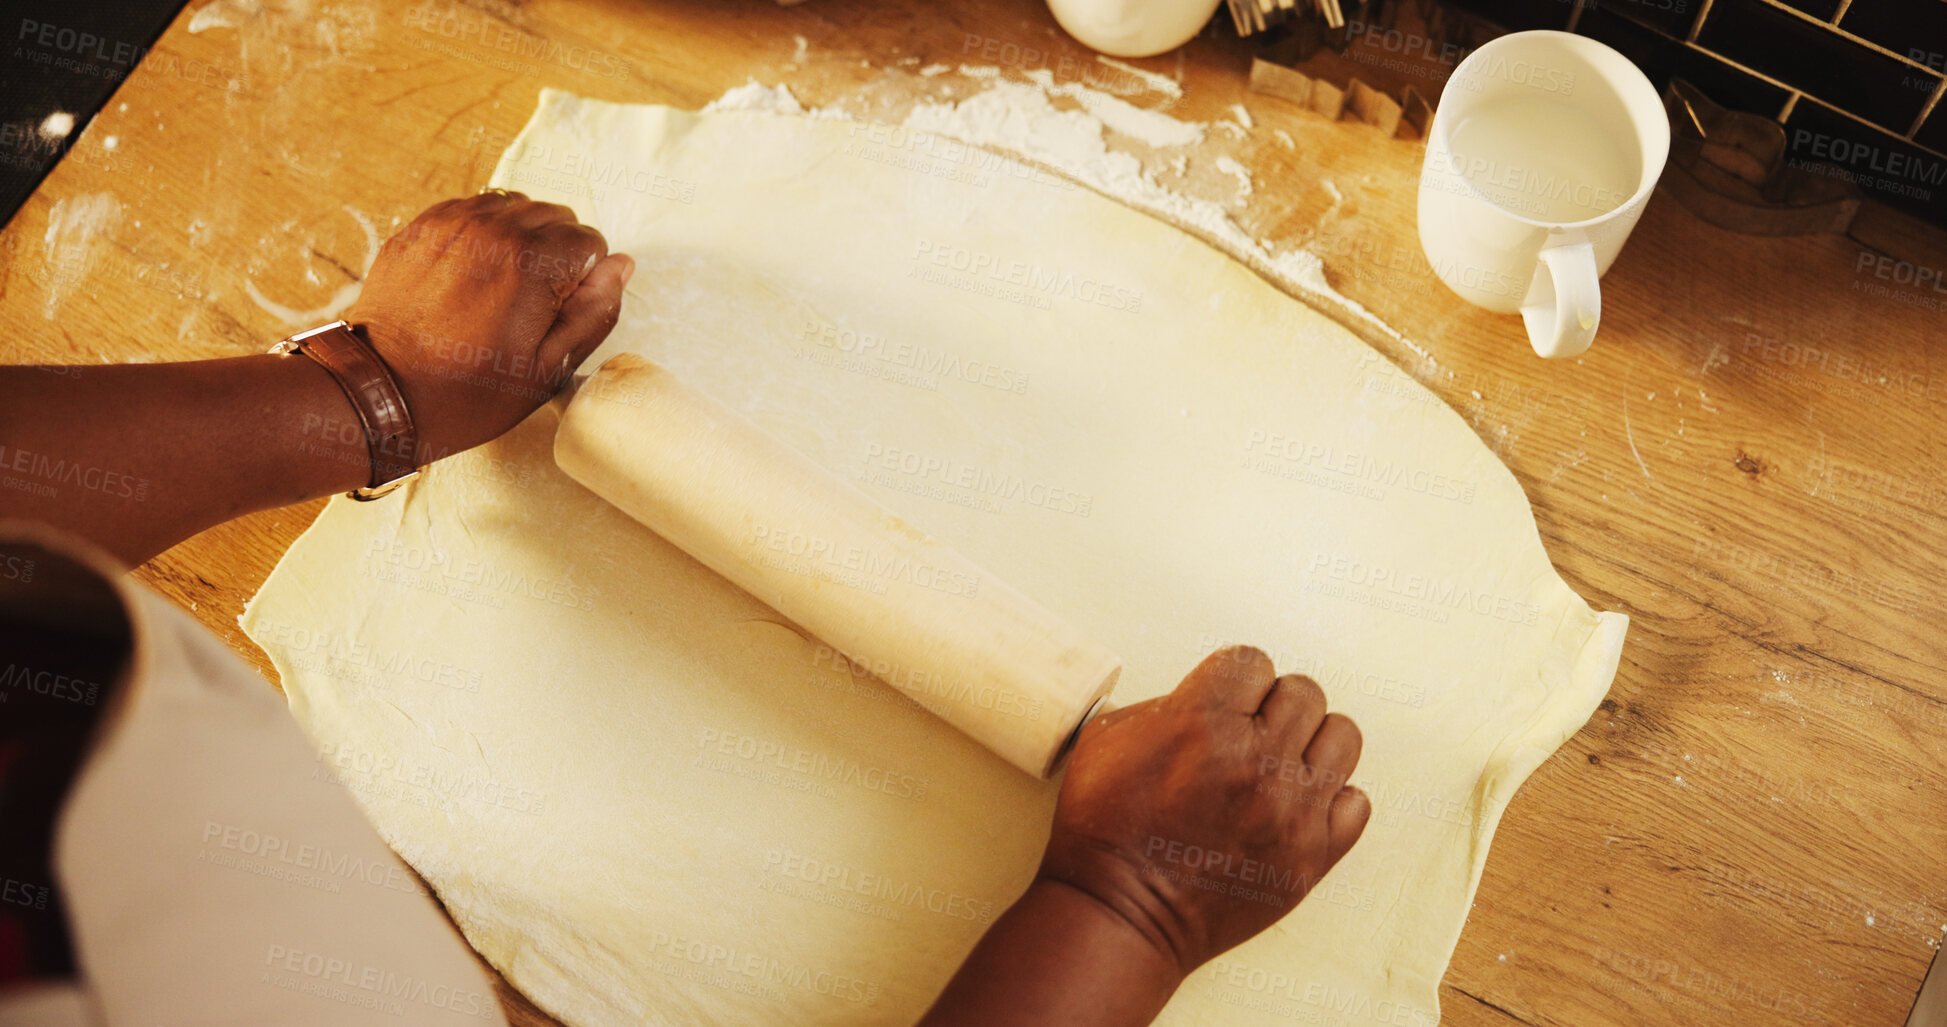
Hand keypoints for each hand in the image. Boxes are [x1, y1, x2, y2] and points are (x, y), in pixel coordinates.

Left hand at [344, 191, 634, 462]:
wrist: (381, 392)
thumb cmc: (469, 391)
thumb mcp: (549, 369)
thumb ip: (594, 312)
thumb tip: (621, 265)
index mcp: (532, 264)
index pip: (590, 241)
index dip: (583, 280)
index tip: (556, 312)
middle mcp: (494, 230)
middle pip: (555, 216)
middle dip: (556, 254)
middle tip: (531, 304)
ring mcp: (452, 223)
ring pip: (515, 207)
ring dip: (520, 239)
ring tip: (501, 288)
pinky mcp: (422, 227)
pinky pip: (473, 209)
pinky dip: (484, 234)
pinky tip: (472, 275)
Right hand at [1038, 645, 1369, 974]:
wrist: (1120, 915)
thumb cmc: (1104, 831)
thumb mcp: (1106, 739)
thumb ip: (1163, 703)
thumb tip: (1207, 694)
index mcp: (1202, 720)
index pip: (1253, 661)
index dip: (1235, 680)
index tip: (1225, 703)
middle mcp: (1255, 759)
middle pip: (1304, 692)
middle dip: (1274, 707)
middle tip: (1250, 734)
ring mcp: (1290, 809)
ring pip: (1342, 736)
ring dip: (1311, 743)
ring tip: (1281, 764)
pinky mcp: (1312, 854)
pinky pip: (1356, 802)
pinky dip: (1331, 801)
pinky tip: (1296, 807)